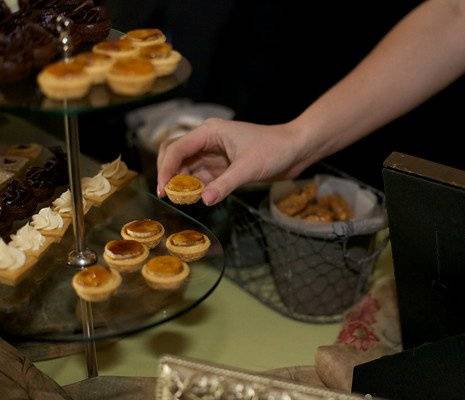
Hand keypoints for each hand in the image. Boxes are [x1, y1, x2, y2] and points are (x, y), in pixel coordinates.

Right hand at [157, 118, 309, 205]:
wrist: (295, 150)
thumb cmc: (274, 150)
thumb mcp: (248, 169)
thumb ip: (225, 185)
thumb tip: (204, 200)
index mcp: (210, 132)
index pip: (177, 148)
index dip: (166, 169)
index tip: (163, 189)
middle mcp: (208, 141)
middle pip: (177, 155)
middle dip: (169, 174)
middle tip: (167, 195)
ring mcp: (215, 153)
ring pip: (188, 168)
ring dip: (183, 183)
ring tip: (181, 200)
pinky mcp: (223, 166)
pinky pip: (202, 176)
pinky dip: (196, 187)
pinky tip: (196, 198)